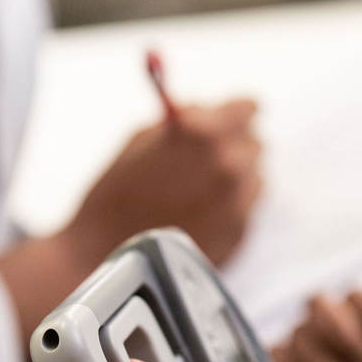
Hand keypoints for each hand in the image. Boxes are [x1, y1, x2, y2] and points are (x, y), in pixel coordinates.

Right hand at [64, 100, 262, 265]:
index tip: (236, 115)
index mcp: (205, 134)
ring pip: (254, 178)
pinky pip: (247, 209)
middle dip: (233, 146)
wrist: (106, 253)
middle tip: (206, 158)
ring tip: (197, 191)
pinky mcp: (238, 234)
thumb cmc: (115, 195)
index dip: (237, 111)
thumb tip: (205, 109)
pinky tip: (199, 214)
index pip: (248, 107)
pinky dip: (230, 207)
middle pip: (254, 144)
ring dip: (235, 178)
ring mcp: (238, 203)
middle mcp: (230, 166)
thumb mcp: (140, 140)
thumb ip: (181, 119)